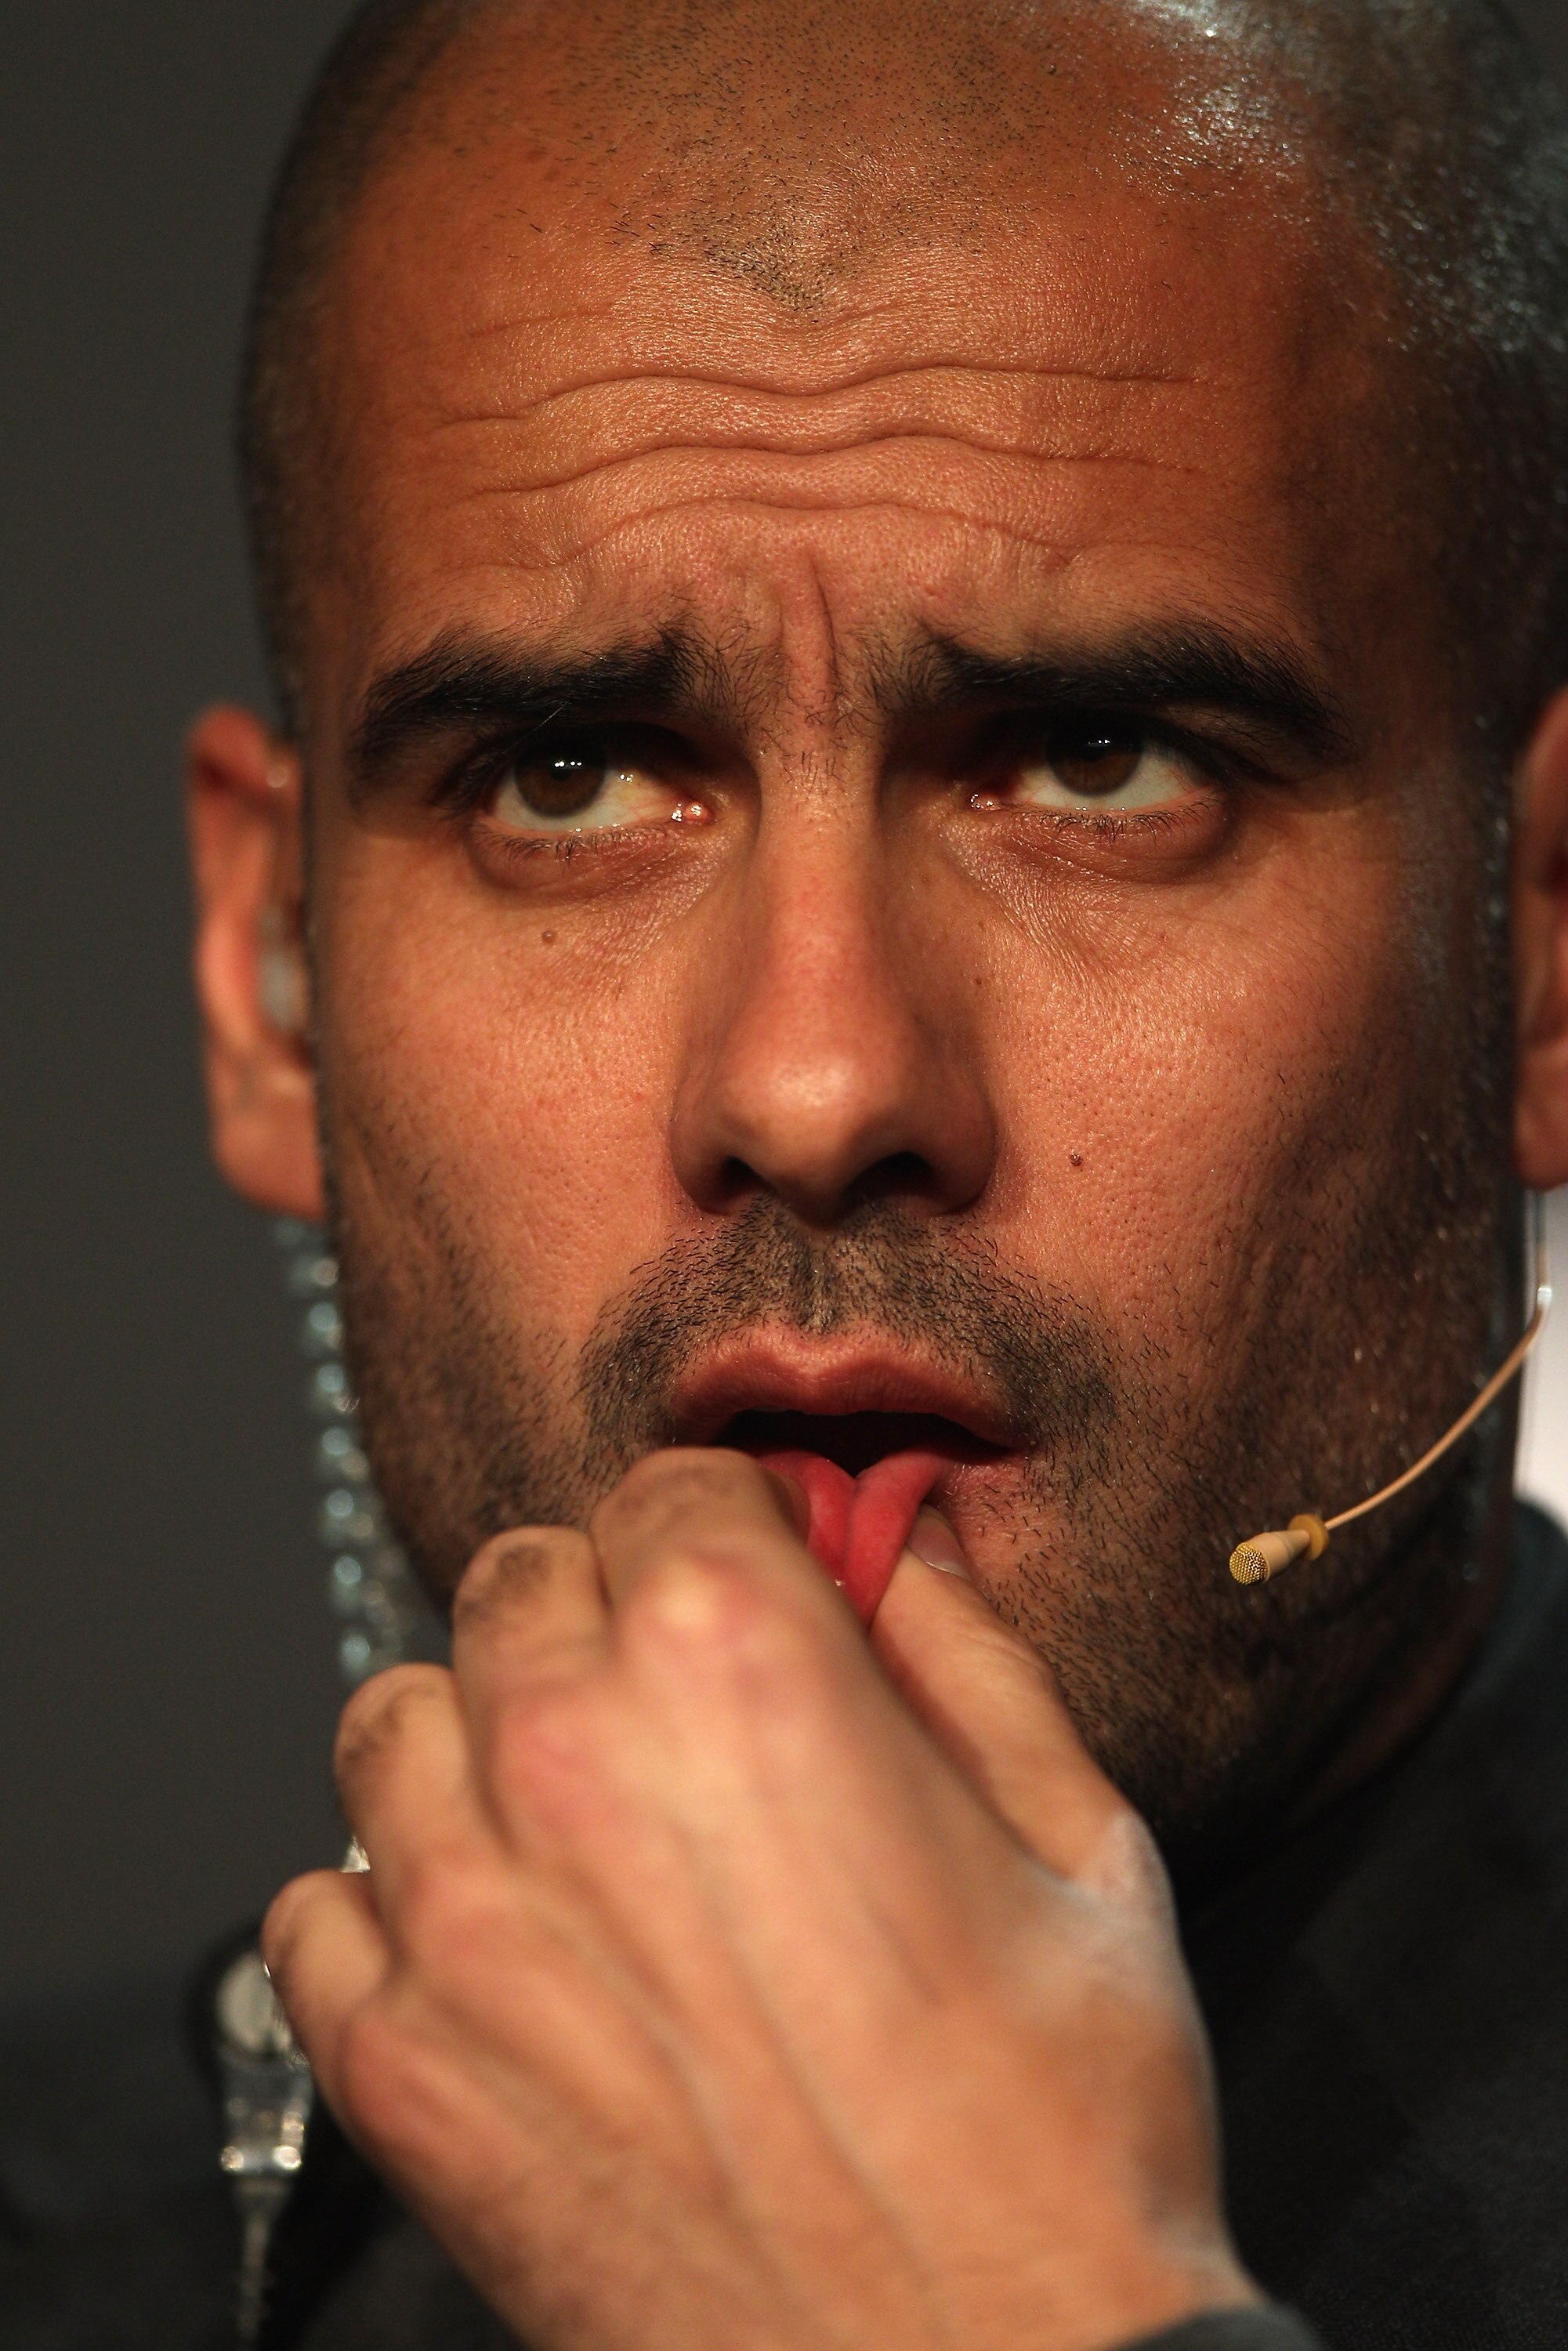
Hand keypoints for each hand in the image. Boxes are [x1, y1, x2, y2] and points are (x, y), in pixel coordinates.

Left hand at [263, 1450, 1257, 2350]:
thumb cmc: (1052, 2137)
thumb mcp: (1079, 1841)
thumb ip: (971, 1654)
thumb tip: (903, 1554)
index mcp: (742, 1662)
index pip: (663, 1484)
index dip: (726, 1530)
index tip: (755, 1585)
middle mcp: (572, 1757)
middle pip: (518, 1580)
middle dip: (602, 1613)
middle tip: (679, 1710)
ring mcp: (463, 1917)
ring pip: (394, 1719)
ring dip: (476, 1741)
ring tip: (573, 1819)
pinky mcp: (400, 2069)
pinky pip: (313, 1911)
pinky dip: (387, 1911)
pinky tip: (498, 1949)